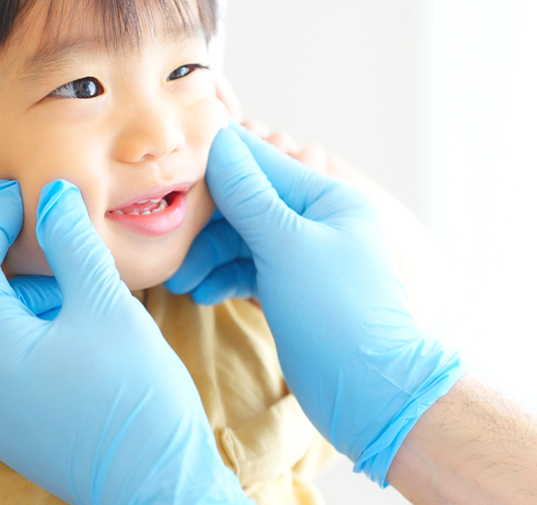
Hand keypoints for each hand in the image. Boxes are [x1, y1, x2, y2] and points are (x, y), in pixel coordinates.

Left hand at [0, 179, 249, 504]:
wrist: (159, 486)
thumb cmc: (137, 399)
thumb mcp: (106, 307)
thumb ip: (71, 243)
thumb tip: (53, 193)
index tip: (21, 195)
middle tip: (15, 230)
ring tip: (62, 284)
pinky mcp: (8, 426)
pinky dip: (10, 328)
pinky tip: (64, 322)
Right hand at [166, 124, 464, 485]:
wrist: (370, 394)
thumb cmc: (336, 313)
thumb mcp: (285, 246)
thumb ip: (248, 194)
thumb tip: (220, 141)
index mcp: (329, 198)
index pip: (262, 163)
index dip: (216, 162)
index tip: (171, 159)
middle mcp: (318, 221)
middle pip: (247, 203)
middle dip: (205, 223)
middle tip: (167, 242)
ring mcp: (305, 257)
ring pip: (242, 240)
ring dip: (208, 256)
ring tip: (178, 281)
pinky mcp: (292, 290)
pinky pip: (249, 269)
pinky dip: (224, 278)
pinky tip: (201, 294)